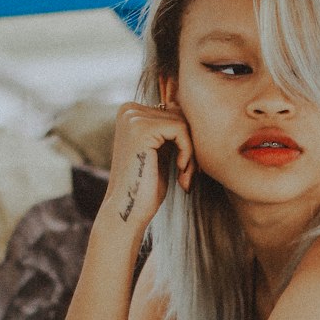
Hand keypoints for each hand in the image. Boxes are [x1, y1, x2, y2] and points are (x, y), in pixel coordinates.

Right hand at [104, 100, 195, 237]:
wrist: (127, 211)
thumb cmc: (146, 186)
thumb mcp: (161, 150)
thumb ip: (170, 129)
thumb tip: (192, 108)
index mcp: (131, 112)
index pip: (175, 112)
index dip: (186, 140)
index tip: (185, 168)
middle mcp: (129, 110)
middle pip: (180, 116)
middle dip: (190, 147)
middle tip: (187, 175)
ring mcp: (133, 117)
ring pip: (183, 123)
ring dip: (190, 153)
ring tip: (184, 177)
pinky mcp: (142, 128)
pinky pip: (181, 130)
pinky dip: (188, 153)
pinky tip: (180, 171)